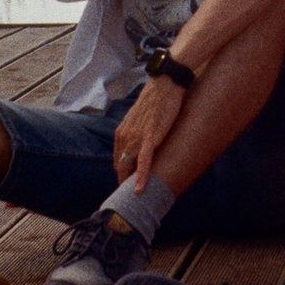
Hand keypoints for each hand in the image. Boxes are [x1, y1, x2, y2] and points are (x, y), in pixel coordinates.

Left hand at [113, 73, 185, 191]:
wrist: (165, 84)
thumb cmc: (157, 101)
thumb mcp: (142, 120)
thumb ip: (138, 134)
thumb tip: (143, 147)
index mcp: (121, 133)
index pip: (118, 161)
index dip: (123, 175)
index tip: (128, 187)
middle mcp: (124, 136)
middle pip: (121, 167)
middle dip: (124, 183)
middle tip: (132, 199)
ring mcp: (135, 137)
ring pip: (129, 167)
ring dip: (131, 184)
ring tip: (137, 200)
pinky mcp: (149, 137)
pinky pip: (143, 161)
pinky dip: (141, 176)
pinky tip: (140, 189)